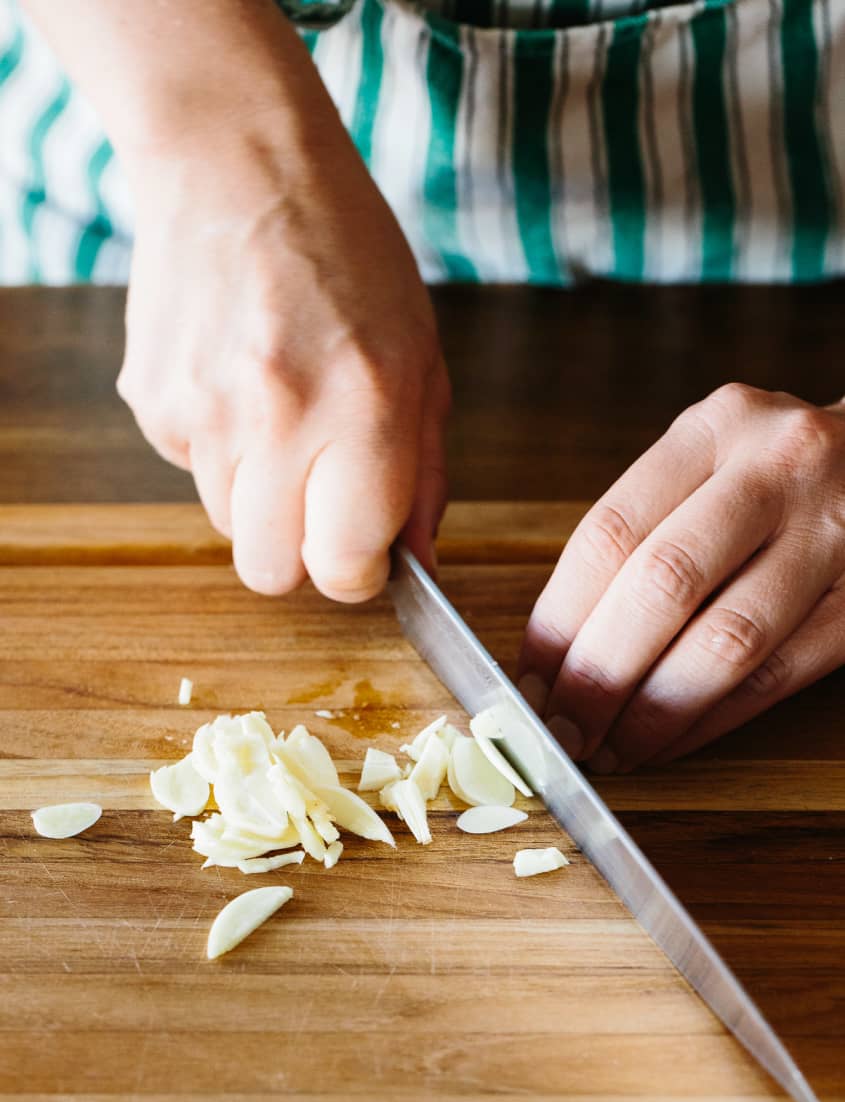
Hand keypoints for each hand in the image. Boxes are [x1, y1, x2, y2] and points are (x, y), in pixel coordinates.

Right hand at [116, 48, 448, 600]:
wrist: (237, 165)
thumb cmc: (349, 256)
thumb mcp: (421, 359)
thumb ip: (424, 472)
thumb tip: (416, 561)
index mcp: (364, 410)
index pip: (344, 568)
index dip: (358, 572)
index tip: (365, 549)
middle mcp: (278, 419)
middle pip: (271, 573)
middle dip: (301, 552)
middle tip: (321, 498)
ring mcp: (203, 412)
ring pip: (228, 526)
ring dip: (260, 497)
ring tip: (281, 415)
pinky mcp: (152, 402)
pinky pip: (190, 472)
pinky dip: (219, 451)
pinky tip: (238, 384)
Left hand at [518, 384, 844, 769]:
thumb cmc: (781, 475)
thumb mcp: (712, 461)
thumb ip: (644, 529)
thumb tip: (557, 646)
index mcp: (716, 427)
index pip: (611, 532)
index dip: (559, 618)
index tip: (529, 677)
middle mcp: (777, 469)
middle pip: (663, 584)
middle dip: (599, 673)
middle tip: (563, 728)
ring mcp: (835, 533)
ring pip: (726, 640)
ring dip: (654, 710)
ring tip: (612, 749)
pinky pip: (778, 674)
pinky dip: (713, 719)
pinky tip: (670, 742)